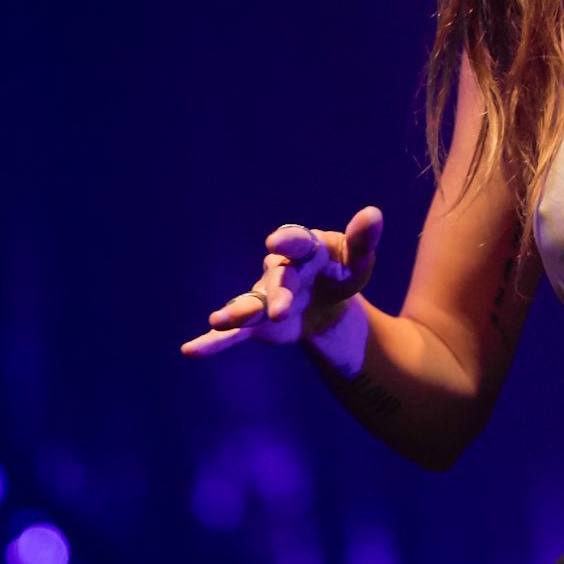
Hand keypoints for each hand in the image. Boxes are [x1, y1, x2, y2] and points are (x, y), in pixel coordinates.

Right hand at [181, 207, 382, 356]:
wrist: (327, 302)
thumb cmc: (341, 272)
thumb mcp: (358, 259)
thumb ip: (363, 239)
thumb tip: (373, 213)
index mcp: (305, 249)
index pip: (297, 242)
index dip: (288, 242)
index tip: (277, 242)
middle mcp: (279, 270)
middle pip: (277, 280)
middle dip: (277, 295)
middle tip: (278, 312)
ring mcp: (264, 296)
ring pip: (249, 304)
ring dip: (236, 312)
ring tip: (219, 320)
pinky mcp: (257, 323)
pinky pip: (233, 333)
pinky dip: (212, 341)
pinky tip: (190, 349)